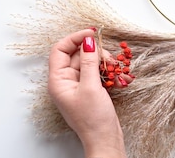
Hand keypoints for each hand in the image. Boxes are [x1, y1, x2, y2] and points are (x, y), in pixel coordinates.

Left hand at [47, 29, 127, 157]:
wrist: (105, 140)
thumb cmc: (93, 119)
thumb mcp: (91, 86)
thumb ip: (89, 61)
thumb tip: (87, 41)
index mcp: (58, 81)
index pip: (60, 49)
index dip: (75, 38)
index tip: (92, 33)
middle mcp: (65, 81)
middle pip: (76, 54)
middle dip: (93, 52)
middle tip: (107, 56)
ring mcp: (77, 85)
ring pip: (88, 62)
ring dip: (102, 61)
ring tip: (114, 68)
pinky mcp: (89, 89)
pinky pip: (96, 72)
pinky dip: (106, 71)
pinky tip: (116, 76)